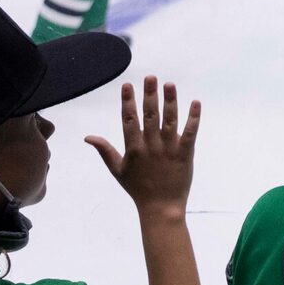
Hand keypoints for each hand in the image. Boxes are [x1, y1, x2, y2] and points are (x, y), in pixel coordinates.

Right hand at [90, 77, 198, 219]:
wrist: (160, 207)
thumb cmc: (137, 188)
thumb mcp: (117, 170)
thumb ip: (104, 150)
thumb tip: (88, 137)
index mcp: (133, 149)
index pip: (129, 120)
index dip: (128, 102)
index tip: (127, 85)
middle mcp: (150, 146)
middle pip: (150, 116)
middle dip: (149, 95)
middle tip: (150, 77)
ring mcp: (169, 149)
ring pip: (170, 121)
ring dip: (170, 101)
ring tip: (169, 84)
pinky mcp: (185, 154)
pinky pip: (190, 133)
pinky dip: (193, 118)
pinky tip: (195, 103)